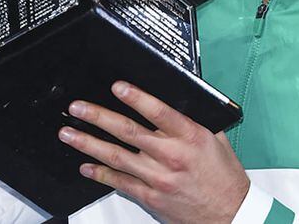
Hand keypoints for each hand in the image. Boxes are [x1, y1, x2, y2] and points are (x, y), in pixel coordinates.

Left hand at [58, 81, 249, 223]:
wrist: (230, 214)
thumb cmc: (224, 176)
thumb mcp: (216, 139)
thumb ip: (194, 119)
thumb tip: (176, 98)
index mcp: (190, 136)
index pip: (158, 112)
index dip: (136, 97)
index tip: (117, 87)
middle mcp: (171, 156)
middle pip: (128, 132)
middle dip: (98, 117)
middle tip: (78, 108)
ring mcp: (158, 178)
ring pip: (116, 157)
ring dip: (88, 144)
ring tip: (69, 133)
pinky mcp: (151, 197)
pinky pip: (120, 183)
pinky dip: (100, 174)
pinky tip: (85, 166)